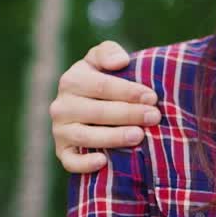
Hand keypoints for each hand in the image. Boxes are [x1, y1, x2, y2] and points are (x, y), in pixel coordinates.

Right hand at [51, 40, 160, 172]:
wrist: (92, 106)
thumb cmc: (104, 80)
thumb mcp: (103, 60)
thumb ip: (108, 52)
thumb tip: (121, 61)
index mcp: (72, 81)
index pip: (102, 86)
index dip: (128, 91)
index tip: (152, 97)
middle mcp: (61, 106)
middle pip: (97, 112)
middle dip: (129, 114)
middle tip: (155, 116)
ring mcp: (60, 131)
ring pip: (85, 137)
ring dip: (113, 137)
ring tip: (139, 136)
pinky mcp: (63, 152)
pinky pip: (70, 161)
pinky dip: (84, 164)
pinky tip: (103, 161)